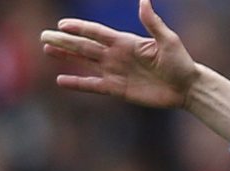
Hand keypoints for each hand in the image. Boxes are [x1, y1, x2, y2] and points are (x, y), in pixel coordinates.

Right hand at [41, 0, 198, 108]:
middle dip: (64, 41)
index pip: (97, 33)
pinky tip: (61, 80)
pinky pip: (94, 85)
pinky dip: (78, 83)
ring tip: (47, 50)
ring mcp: (115, 72)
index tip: (62, 24)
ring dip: (66, 56)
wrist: (186, 87)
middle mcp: (116, 55)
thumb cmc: (180, 62)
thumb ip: (152, 22)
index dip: (80, 28)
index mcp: (126, 41)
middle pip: (85, 46)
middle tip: (43, 35)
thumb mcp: (168, 40)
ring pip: (85, 63)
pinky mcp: (118, 89)